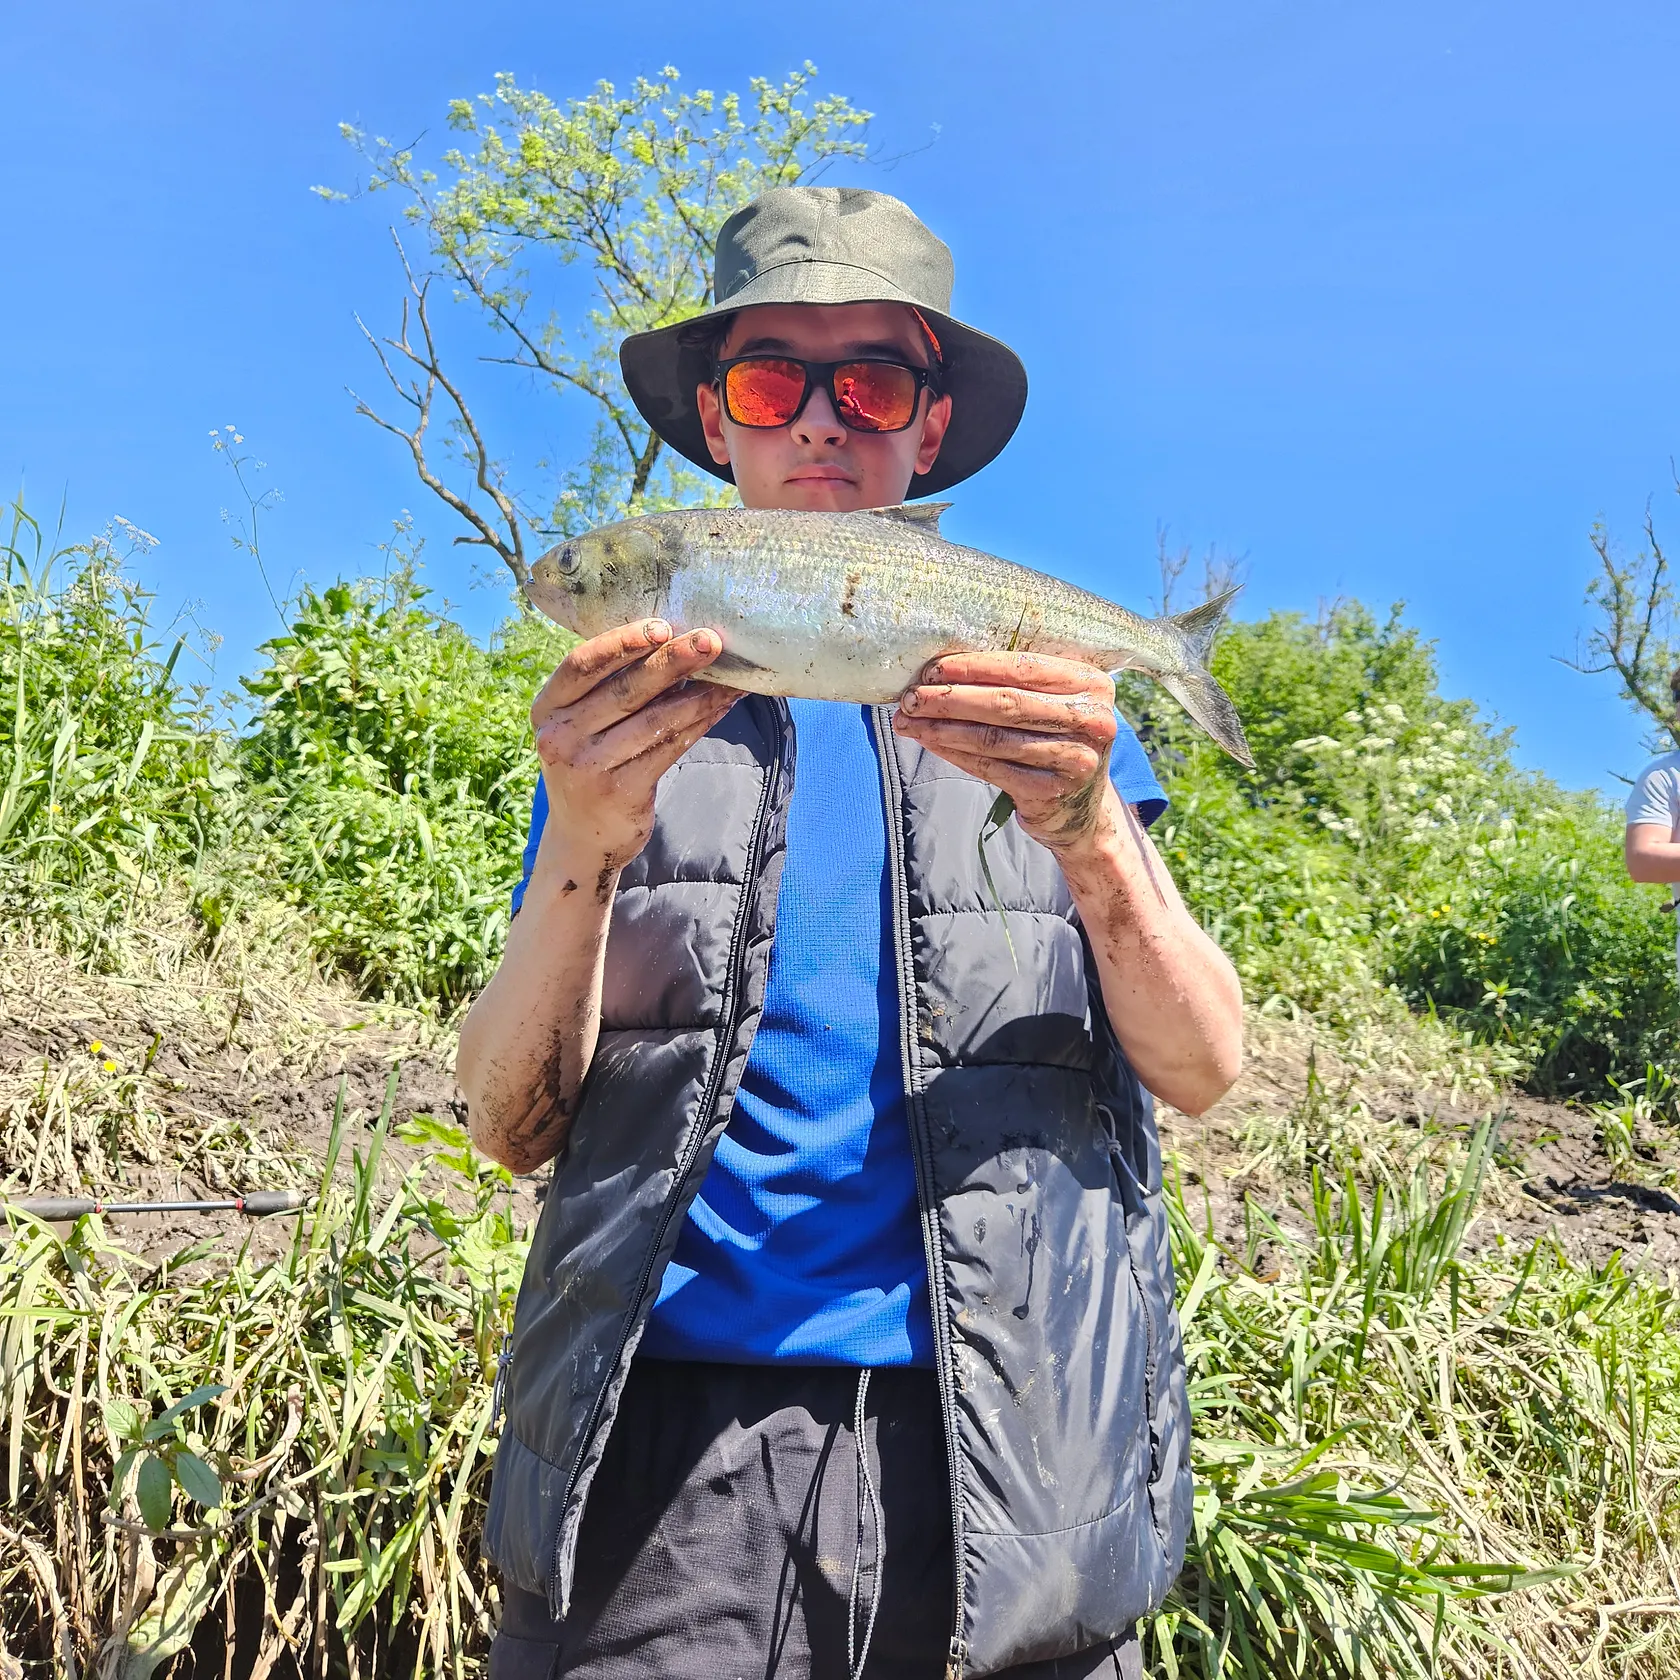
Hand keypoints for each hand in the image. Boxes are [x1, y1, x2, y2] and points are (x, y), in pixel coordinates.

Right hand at [530, 619, 740, 876]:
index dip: (620, 643)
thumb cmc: (592, 761)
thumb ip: (611, 686)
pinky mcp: (620, 792)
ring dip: (699, 695)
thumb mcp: (583, 722)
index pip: (580, 664)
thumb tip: (675, 639)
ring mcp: (588, 767)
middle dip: (672, 661)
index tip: (660, 625)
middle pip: (624, 690)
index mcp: (547, 707)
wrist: (584, 836)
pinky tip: (721, 706)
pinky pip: (668, 748)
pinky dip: (699, 723)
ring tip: (732, 676)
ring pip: (654, 721)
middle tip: (710, 641)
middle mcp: (560, 736)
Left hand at [893, 651, 1117, 853]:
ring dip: (943, 728)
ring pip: (993, 738)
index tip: (931, 669)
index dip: (973, 667)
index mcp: (1090, 683)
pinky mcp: (1051, 792)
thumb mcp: (1053, 701)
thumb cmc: (1055, 738)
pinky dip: (954, 753)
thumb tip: (943, 666)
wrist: (1081, 807)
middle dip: (950, 698)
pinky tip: (930, 742)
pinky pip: (990, 767)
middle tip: (911, 698)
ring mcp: (1074, 759)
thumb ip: (1017, 681)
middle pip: (1006, 703)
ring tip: (909, 721)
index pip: (1023, 667)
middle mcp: (1091, 720)